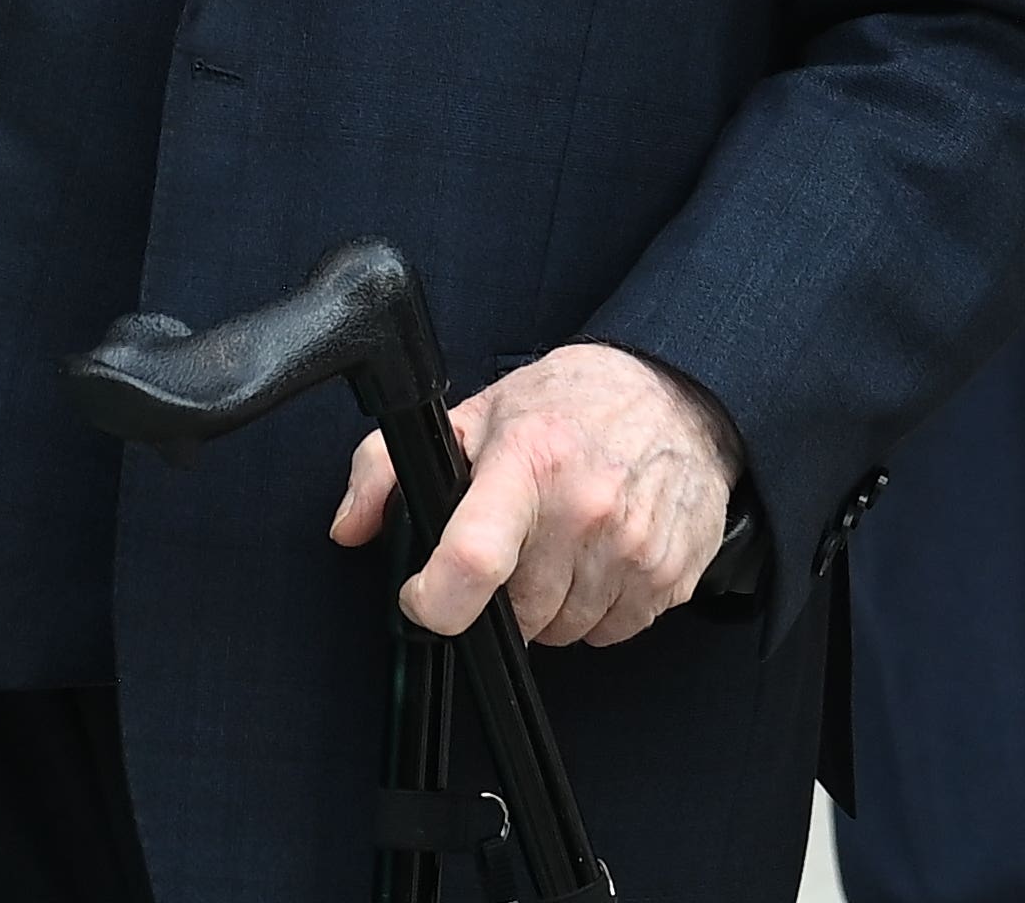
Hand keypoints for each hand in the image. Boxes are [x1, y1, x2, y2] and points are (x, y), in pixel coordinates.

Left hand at [325, 343, 743, 651]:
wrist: (675, 393)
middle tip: (519, 543)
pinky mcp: (672, 574)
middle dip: (505, 595)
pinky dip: (600, 610)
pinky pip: (613, 632)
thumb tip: (349, 527)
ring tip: (563, 544)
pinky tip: (602, 557)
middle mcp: (586, 506)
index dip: (436, 600)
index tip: (425, 599)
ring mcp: (635, 545)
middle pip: (518, 613)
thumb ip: (387, 468)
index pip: (473, 559)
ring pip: (565, 631)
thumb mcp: (472, 414)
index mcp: (529, 460)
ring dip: (553, 606)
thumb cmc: (570, 404)